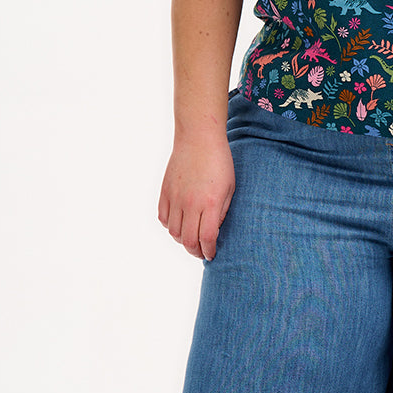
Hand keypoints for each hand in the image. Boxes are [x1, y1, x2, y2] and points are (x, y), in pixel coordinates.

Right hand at [158, 136, 235, 260]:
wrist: (198, 138)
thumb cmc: (219, 162)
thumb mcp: (229, 188)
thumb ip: (221, 212)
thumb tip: (213, 231)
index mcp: (209, 203)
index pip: (207, 238)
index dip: (209, 251)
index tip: (212, 254)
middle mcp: (190, 203)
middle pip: (188, 240)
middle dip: (195, 251)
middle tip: (201, 252)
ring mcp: (175, 197)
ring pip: (173, 232)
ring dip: (182, 240)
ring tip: (191, 239)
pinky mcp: (165, 192)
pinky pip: (164, 218)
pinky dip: (170, 226)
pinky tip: (179, 224)